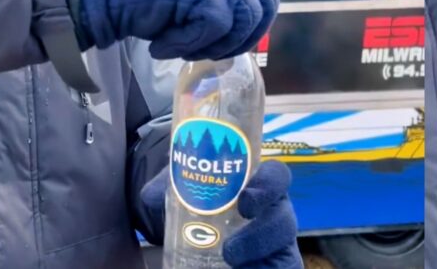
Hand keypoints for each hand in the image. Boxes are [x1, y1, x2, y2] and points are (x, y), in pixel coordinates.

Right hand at [79, 0, 278, 60]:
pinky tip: (162, 44)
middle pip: (260, 10)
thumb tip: (243, 40)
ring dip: (209, 44)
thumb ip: (217, 10)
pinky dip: (187, 44)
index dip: (256, 27)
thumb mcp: (189, 5)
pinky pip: (214, 26)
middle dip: (236, 42)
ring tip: (176, 46)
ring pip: (239, 20)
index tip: (232, 46)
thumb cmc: (139, 3)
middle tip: (203, 52)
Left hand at [139, 161, 301, 268]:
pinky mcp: (277, 263)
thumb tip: (151, 195)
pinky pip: (281, 266)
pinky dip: (265, 268)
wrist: (200, 241)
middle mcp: (272, 213)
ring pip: (281, 246)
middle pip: (284, 217)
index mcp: (258, 188)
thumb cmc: (201, 207)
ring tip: (229, 258)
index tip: (246, 199)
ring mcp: (276, 242)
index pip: (277, 177)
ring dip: (258, 252)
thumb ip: (171, 187)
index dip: (270, 184)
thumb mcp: (185, 194)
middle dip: (265, 229)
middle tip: (232, 244)